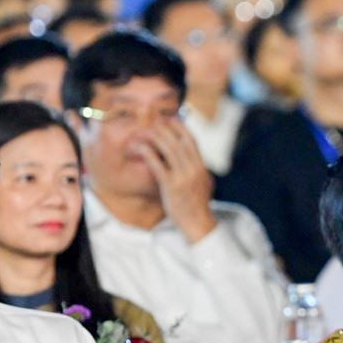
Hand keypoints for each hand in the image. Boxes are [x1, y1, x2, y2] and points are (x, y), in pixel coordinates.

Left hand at [133, 118, 216, 242]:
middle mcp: (193, 169)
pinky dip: (148, 153)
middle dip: (165, 129)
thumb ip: (196, 168)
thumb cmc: (196, 204)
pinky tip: (140, 148)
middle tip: (154, 122)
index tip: (170, 120)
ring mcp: (182, 177)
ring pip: (169, 149)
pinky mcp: (171, 186)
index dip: (180, 127)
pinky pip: (158, 165)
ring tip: (145, 132)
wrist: (197, 222)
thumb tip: (191, 157)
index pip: (192, 140)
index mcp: (201, 166)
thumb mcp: (202, 183)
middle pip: (178, 141)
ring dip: (155, 137)